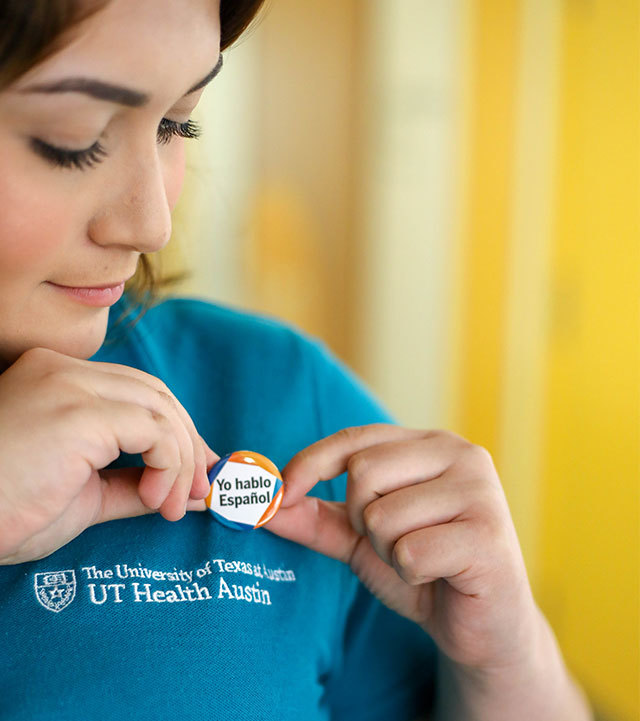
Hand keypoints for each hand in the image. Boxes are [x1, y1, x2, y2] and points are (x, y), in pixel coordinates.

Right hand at [0, 347, 215, 564]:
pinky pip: (154, 430)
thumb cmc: (6, 513)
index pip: (137, 392)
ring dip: (182, 460)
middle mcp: (63, 372)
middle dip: (188, 442)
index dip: (176, 430)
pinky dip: (170, 464)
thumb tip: (190, 490)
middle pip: (155, 394)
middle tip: (201, 490)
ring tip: (174, 505)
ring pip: (160, 409)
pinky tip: (158, 499)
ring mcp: (69, 387)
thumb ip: (135, 484)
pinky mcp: (77, 412)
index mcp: (57, 380)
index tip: (197, 471)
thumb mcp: (83, 496)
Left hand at [266, 424, 538, 671]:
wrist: (482, 627)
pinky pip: (410, 553)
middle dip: (361, 522)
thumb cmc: (423, 570)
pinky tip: (439, 577)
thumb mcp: (360, 538)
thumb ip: (314, 516)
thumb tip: (260, 502)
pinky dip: (411, 575)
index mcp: (430, 445)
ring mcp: (480, 492)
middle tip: (392, 544)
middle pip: (363, 473)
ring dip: (387, 552)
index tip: (282, 493)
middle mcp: (460, 455)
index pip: (356, 439)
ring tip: (420, 561)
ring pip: (382, 517)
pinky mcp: (489, 535)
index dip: (311, 463)